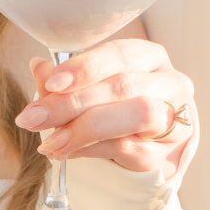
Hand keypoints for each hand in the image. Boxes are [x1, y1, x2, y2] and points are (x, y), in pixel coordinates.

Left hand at [17, 37, 197, 179]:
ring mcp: (174, 120)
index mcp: (151, 58)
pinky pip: (130, 149)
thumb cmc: (119, 109)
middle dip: (73, 103)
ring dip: (86, 129)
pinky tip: (67, 152)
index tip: (52, 83)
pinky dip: (93, 150)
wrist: (151, 148)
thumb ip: (66, 81)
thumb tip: (39, 67)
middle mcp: (171, 84)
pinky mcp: (167, 155)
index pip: (120, 54)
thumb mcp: (92, 88)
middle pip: (124, 86)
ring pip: (137, 115)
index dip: (85, 67)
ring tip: (51, 141)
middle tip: (35, 118)